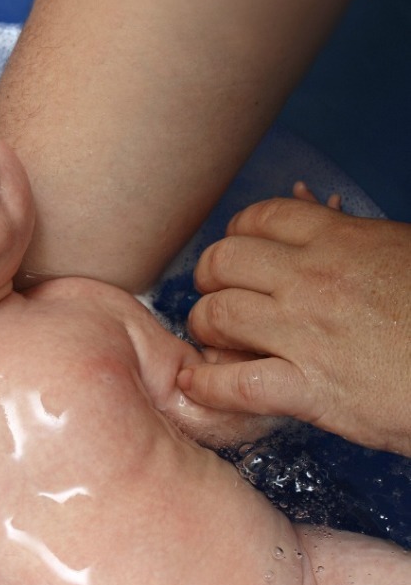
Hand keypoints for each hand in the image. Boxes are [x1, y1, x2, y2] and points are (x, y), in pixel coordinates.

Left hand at [179, 183, 410, 455]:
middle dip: (209, 279)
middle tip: (216, 296)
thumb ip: (347, 228)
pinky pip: (235, 384)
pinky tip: (194, 386)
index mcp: (341, 240)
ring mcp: (308, 334)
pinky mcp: (311, 389)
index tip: (237, 257)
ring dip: (205, 328)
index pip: (257, 219)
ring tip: (213, 340)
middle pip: (223, 262)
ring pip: (218, 316)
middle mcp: (314, 280)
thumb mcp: (401, 248)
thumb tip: (305, 194)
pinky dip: (206, 386)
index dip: (235, 237)